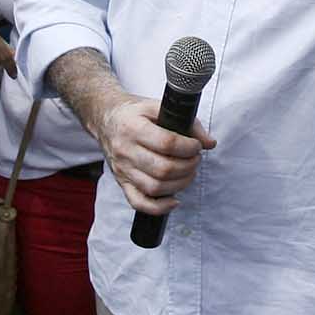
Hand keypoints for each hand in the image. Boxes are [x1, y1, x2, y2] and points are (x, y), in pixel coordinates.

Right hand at [98, 96, 215, 213]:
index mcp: (133, 128)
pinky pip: (139, 203)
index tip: (196, 146)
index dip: (188, 147)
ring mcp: (122, 170)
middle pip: (163, 169)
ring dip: (180, 184)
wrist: (105, 120)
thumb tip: (209, 142)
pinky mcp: (122, 183)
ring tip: (188, 172)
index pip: (166, 143)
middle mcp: (125, 151)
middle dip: (188, 166)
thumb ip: (187, 122)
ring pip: (155, 188)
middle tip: (195, 159)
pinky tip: (174, 200)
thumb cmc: (134, 113)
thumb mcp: (157, 107)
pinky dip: (159, 207)